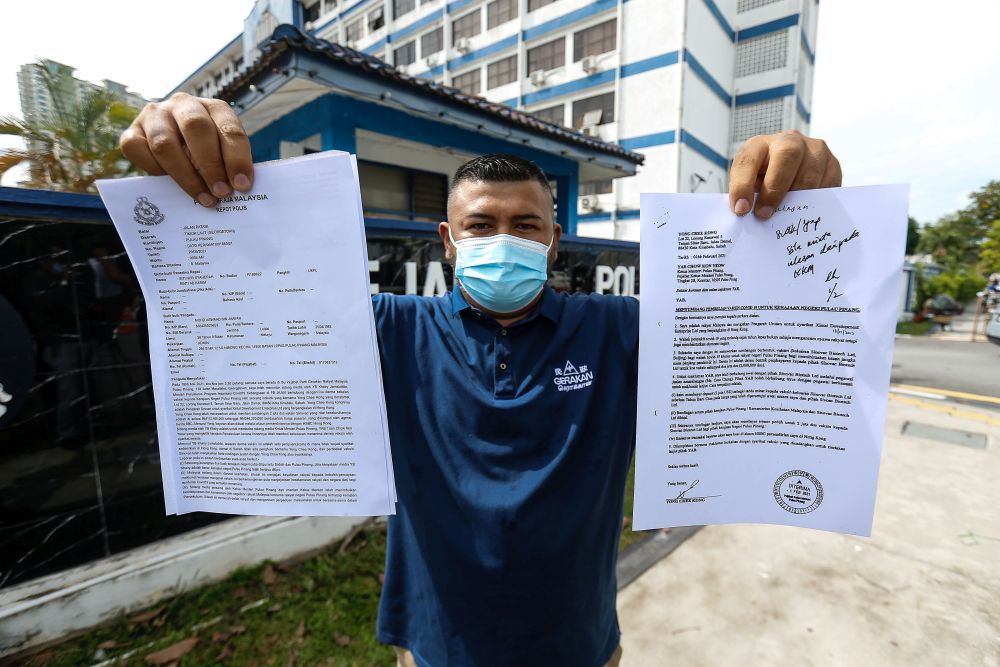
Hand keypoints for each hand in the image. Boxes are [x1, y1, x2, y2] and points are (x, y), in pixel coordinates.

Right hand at [119, 93, 253, 206]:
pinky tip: (167, 182)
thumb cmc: (205, 154)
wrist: (170, 148)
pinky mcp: (132, 130)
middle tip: (221, 192)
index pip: (229, 128)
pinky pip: (137, 149)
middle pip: (196, 127)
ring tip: (202, 197)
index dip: (237, 158)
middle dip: (211, 164)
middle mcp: (183, 104)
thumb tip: (237, 189)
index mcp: (214, 108)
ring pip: (165, 142)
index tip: (242, 185)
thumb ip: (228, 166)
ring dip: (186, 175)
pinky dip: (153, 169)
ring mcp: (155, 115)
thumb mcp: (222, 154)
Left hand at [729, 130, 841, 219]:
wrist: (791, 173)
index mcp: (759, 145)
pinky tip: (806, 209)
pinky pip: (828, 183)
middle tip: (765, 214)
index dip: (742, 185)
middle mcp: (788, 141)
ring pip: (810, 171)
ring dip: (796, 197)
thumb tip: (747, 214)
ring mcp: (814, 149)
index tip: (741, 210)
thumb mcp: (750, 185)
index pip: (748, 159)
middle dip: (774, 188)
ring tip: (786, 215)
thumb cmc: (764, 182)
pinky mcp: (832, 163)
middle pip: (787, 154)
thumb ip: (747, 196)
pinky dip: (816, 200)